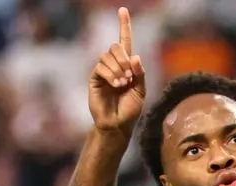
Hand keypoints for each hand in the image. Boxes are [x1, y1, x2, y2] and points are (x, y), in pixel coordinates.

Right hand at [88, 7, 145, 135]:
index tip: (123, 10)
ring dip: (118, 68)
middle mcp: (114, 65)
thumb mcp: (141, 92)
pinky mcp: (94, 78)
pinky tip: (116, 85)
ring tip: (123, 84)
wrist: (118, 124)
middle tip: (129, 76)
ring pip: (107, 55)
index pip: (125, 41)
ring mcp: (103, 71)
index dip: (124, 25)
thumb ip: (140, 74)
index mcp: (127, 66)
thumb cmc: (130, 110)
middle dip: (124, 58)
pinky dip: (111, 74)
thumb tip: (134, 56)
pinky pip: (101, 67)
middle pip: (115, 46)